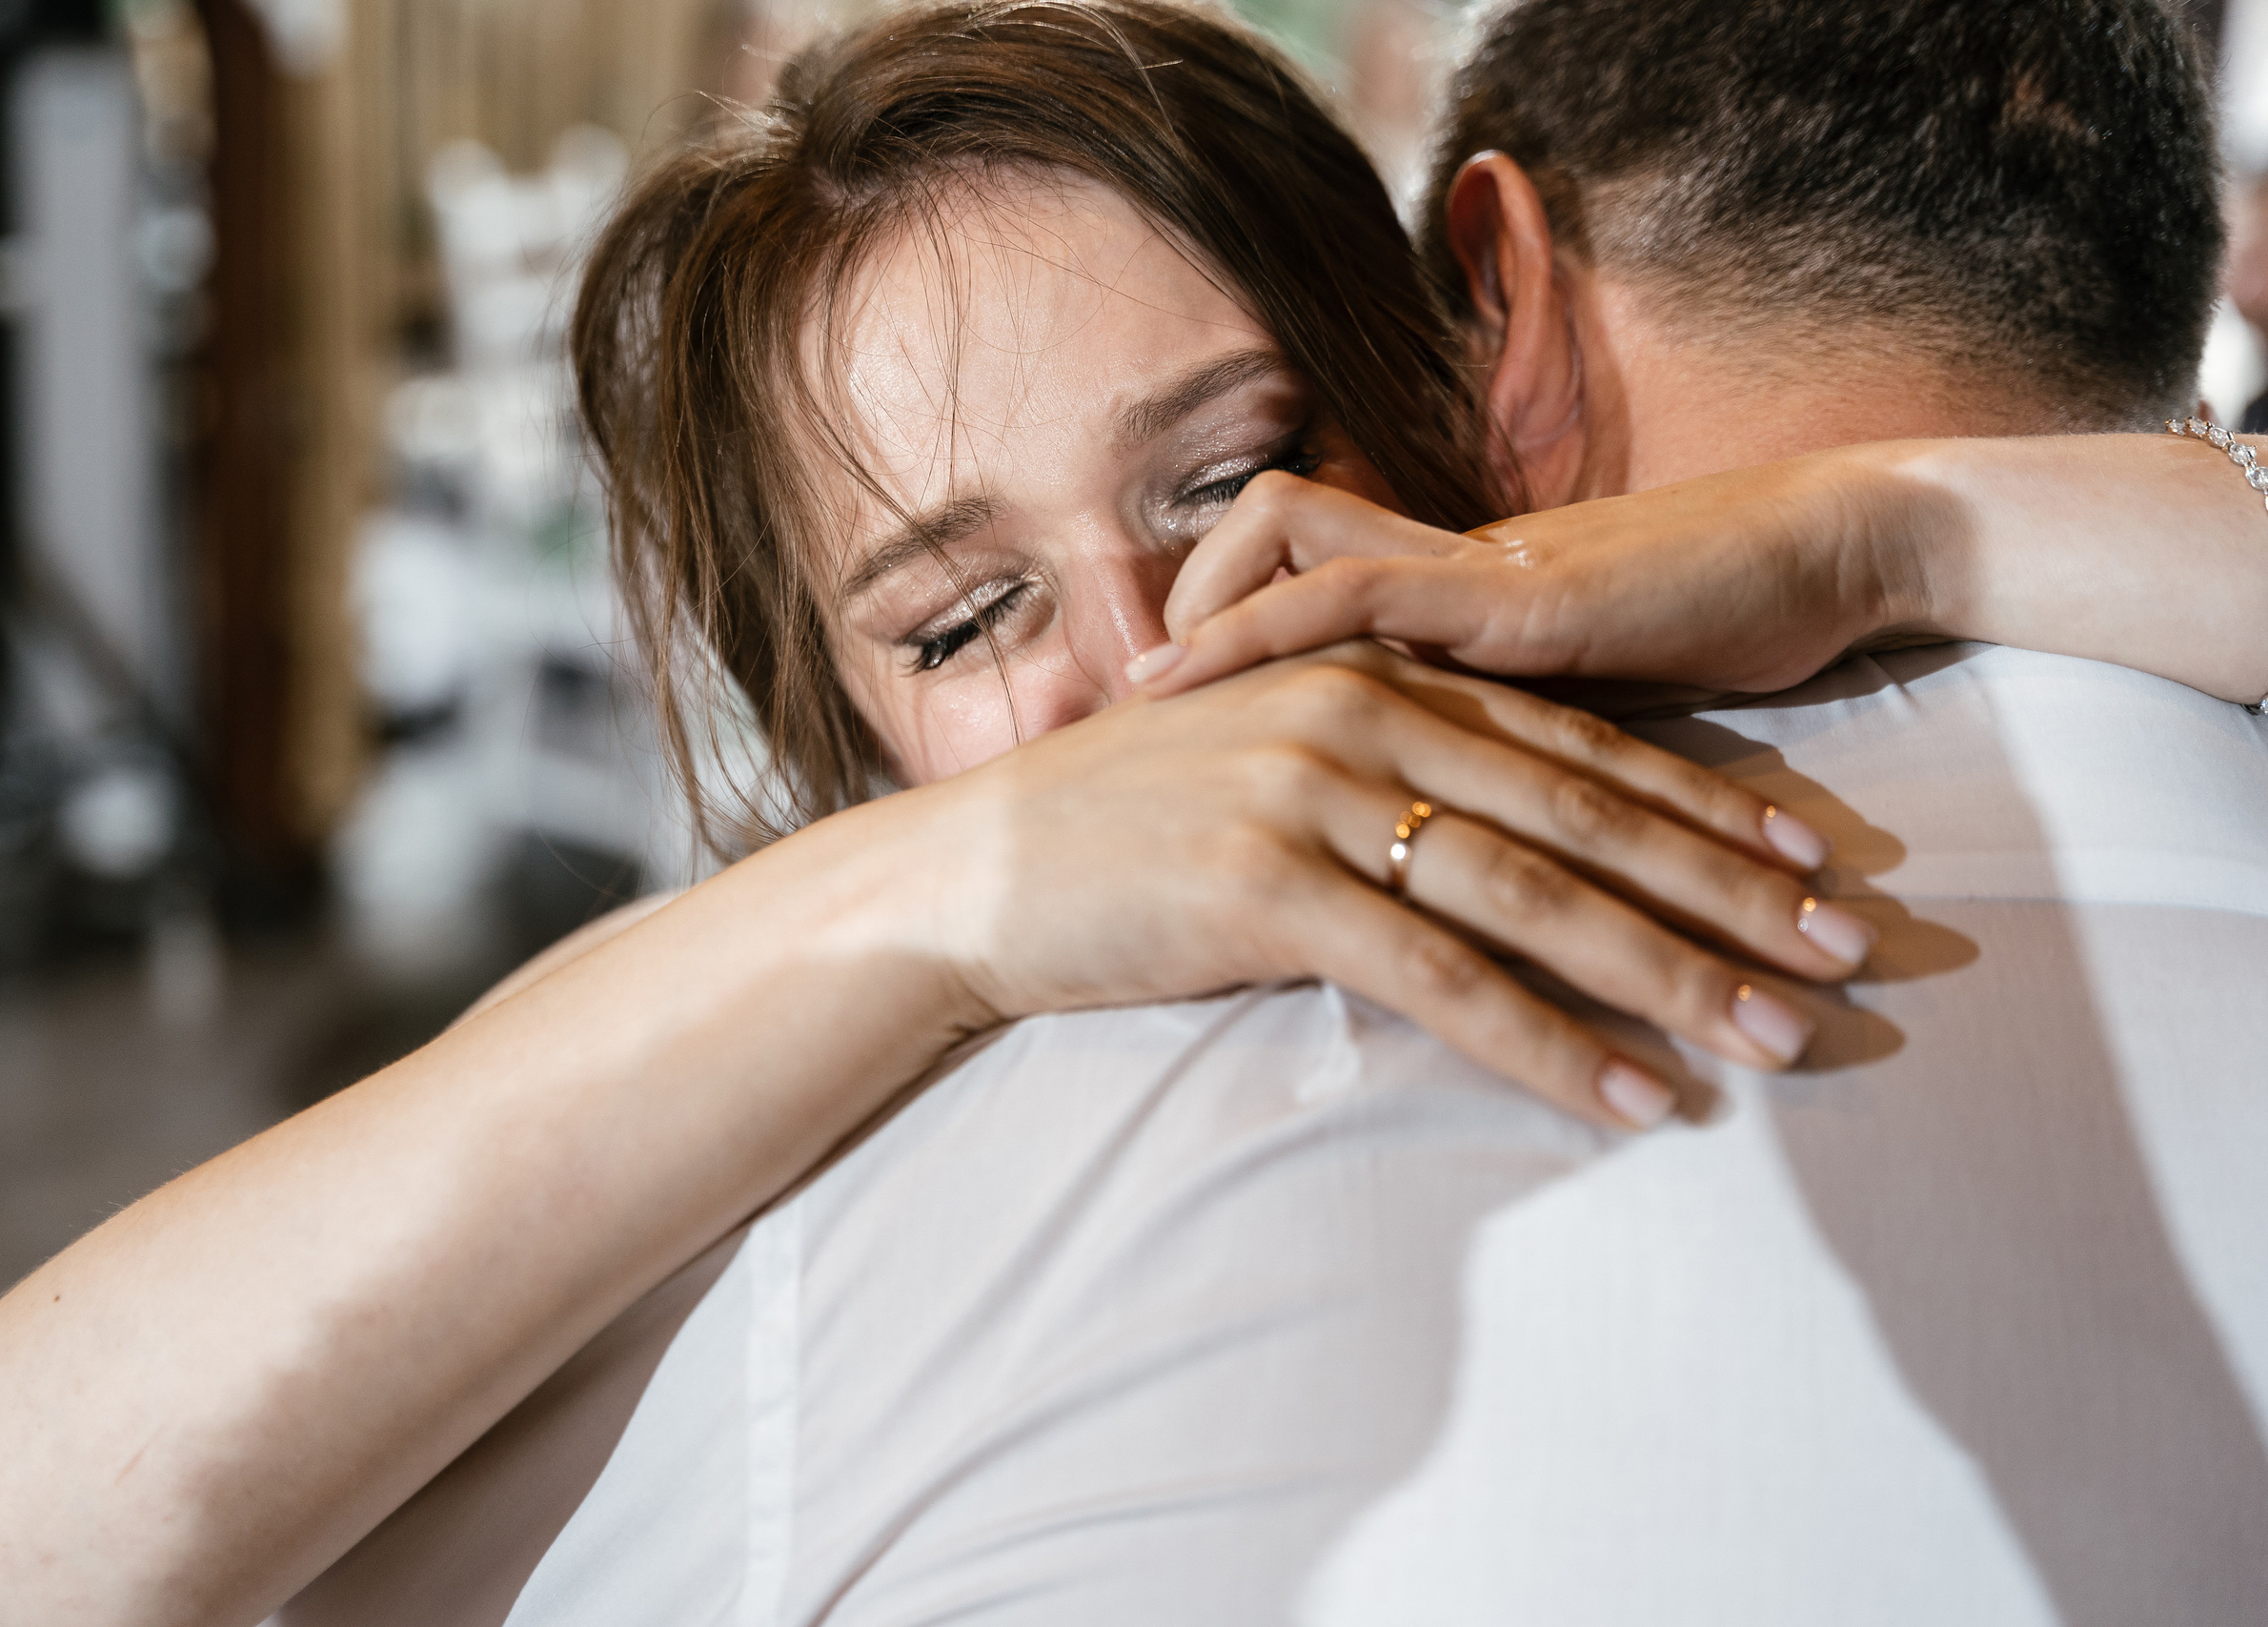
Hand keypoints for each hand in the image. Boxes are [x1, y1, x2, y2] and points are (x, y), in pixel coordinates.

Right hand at [884, 641, 1872, 1130]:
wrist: (974, 866)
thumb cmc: (1118, 824)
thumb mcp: (1261, 759)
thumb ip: (1375, 771)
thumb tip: (1479, 828)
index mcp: (1372, 676)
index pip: (1572, 748)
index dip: (1700, 809)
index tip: (1806, 862)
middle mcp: (1362, 716)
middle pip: (1585, 816)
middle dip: (1726, 892)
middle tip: (1841, 954)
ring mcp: (1317, 796)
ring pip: (1536, 895)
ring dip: (1670, 974)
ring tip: (1778, 1039)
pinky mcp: (1274, 889)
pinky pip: (1442, 980)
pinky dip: (1545, 1044)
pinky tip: (1630, 1097)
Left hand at [1134, 450, 1937, 698]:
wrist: (1834, 555)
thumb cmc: (1728, 622)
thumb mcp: (1589, 685)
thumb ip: (1508, 728)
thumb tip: (1447, 804)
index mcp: (1457, 586)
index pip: (1305, 566)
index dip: (1228, 616)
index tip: (1177, 701)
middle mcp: (1445, 565)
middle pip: (1267, 538)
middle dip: (1186, 615)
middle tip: (1139, 704)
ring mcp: (1471, 570)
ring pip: (1288, 547)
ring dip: (1206, 616)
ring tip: (1147, 701)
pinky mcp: (1508, 597)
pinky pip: (1353, 593)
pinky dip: (1260, 628)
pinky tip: (1194, 677)